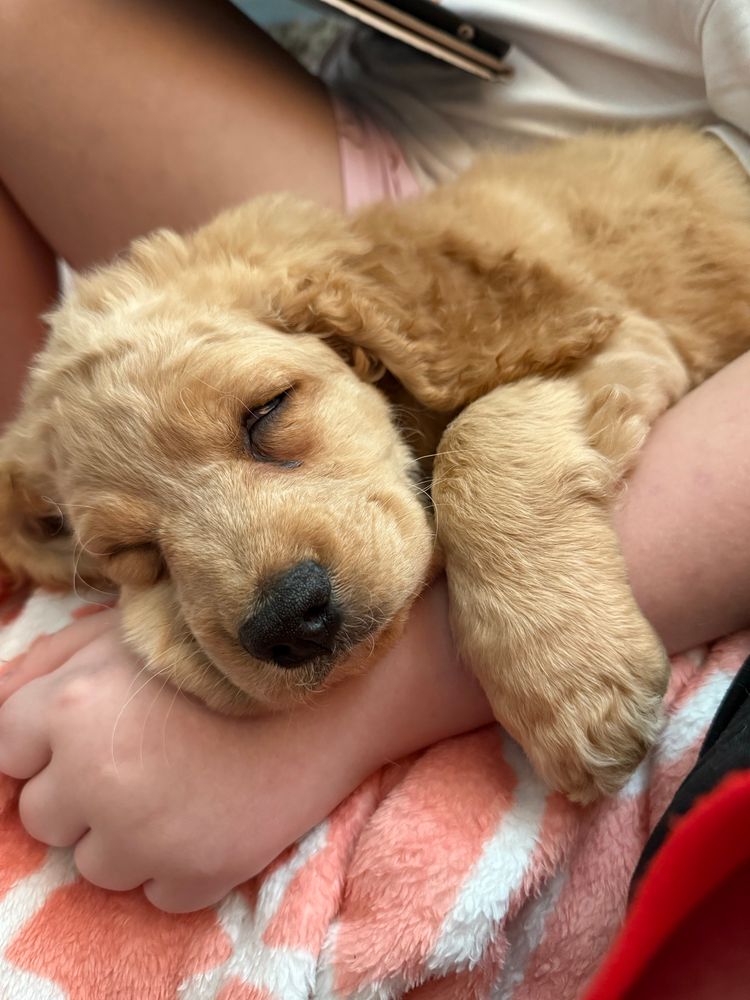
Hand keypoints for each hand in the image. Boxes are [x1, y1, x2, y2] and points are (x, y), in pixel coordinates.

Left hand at [0, 587, 489, 911]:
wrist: (338, 680)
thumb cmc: (230, 644)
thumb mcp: (134, 626)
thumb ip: (50, 664)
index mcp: (73, 707)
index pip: (7, 751)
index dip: (49, 737)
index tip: (95, 724)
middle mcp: (97, 778)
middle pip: (44, 815)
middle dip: (83, 786)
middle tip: (148, 748)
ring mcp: (149, 835)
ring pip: (95, 862)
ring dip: (128, 830)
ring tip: (186, 776)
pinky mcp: (200, 872)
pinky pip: (155, 891)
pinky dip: (179, 860)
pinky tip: (216, 807)